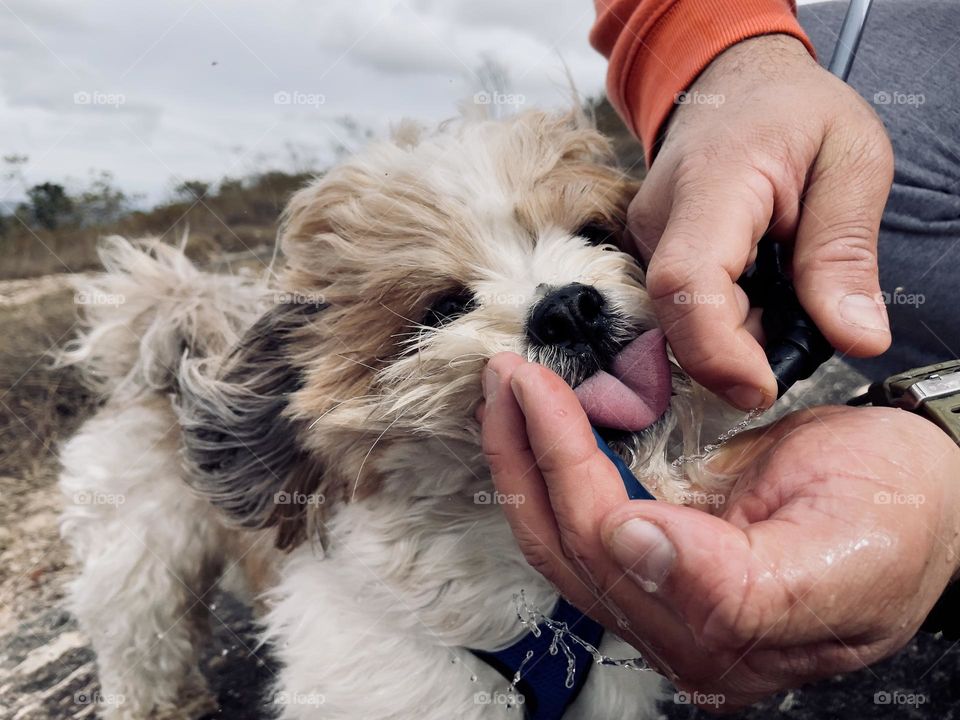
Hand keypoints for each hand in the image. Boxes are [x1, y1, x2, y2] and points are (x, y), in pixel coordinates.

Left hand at [480, 352, 959, 710]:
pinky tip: (529, 428)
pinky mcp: (653, 566)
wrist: (920, 499)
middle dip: (528, 453)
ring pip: (558, 538)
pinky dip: (545, 469)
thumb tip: (633, 546)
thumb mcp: (847, 546)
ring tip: (503, 393)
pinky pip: (577, 521)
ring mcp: (662, 602)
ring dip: (521, 460)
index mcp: (730, 639)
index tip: (545, 399)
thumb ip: (738, 581)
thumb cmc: (899, 516)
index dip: (572, 475)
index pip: (615, 557)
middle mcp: (681, 633)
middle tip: (507, 376)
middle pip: (570, 546)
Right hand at [629, 35, 893, 409]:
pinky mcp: (649, 255)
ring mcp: (646, 239)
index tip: (763, 389)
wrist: (734, 83)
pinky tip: (760, 289)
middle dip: (742, 352)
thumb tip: (856, 339)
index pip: (686, 282)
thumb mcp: (851, 162)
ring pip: (681, 322)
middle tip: (805, 330)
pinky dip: (728, 320)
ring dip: (740, 335)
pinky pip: (683, 310)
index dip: (717, 350)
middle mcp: (660, 218)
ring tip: (788, 290)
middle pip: (679, 318)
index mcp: (711, 184)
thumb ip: (845, 252)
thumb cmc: (795, 112)